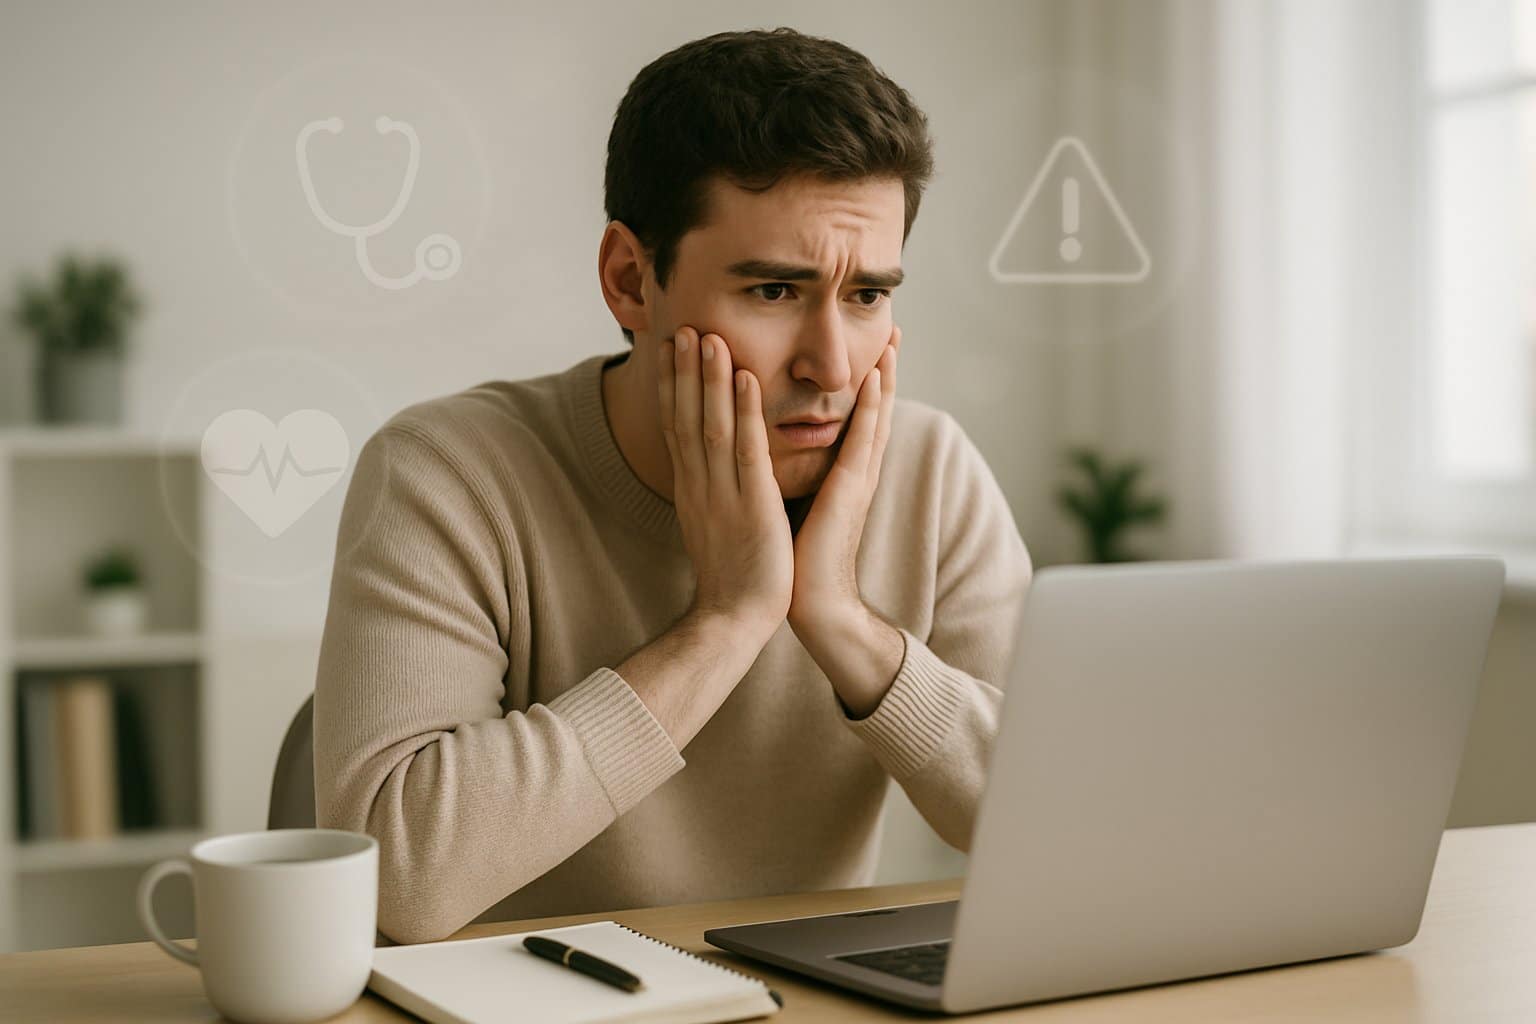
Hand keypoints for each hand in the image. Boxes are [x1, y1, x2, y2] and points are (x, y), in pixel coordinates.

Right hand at [658, 326, 793, 640]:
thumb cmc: (732, 576)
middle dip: (683, 370)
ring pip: (712, 424)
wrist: (736, 618)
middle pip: (686, 418)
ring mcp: (723, 493)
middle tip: (680, 325)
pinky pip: (746, 451)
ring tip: (707, 336)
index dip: (672, 384)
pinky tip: (745, 378)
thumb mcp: (711, 524)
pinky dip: (745, 412)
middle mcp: (700, 485)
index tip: (669, 347)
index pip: (677, 426)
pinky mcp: (752, 505)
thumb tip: (703, 469)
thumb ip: (708, 492)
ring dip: (709, 379)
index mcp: (692, 488)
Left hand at [786, 325, 900, 629]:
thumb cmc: (799, 559)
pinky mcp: (848, 491)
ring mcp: (857, 481)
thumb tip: (780, 454)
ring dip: (883, 378)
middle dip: (886, 370)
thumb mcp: (799, 504)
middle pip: (875, 411)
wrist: (812, 602)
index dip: (868, 383)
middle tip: (895, 329)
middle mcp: (857, 473)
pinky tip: (871, 380)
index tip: (872, 347)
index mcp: (844, 476)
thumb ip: (800, 477)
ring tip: (891, 341)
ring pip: (874, 418)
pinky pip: (859, 441)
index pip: (859, 419)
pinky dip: (869, 409)